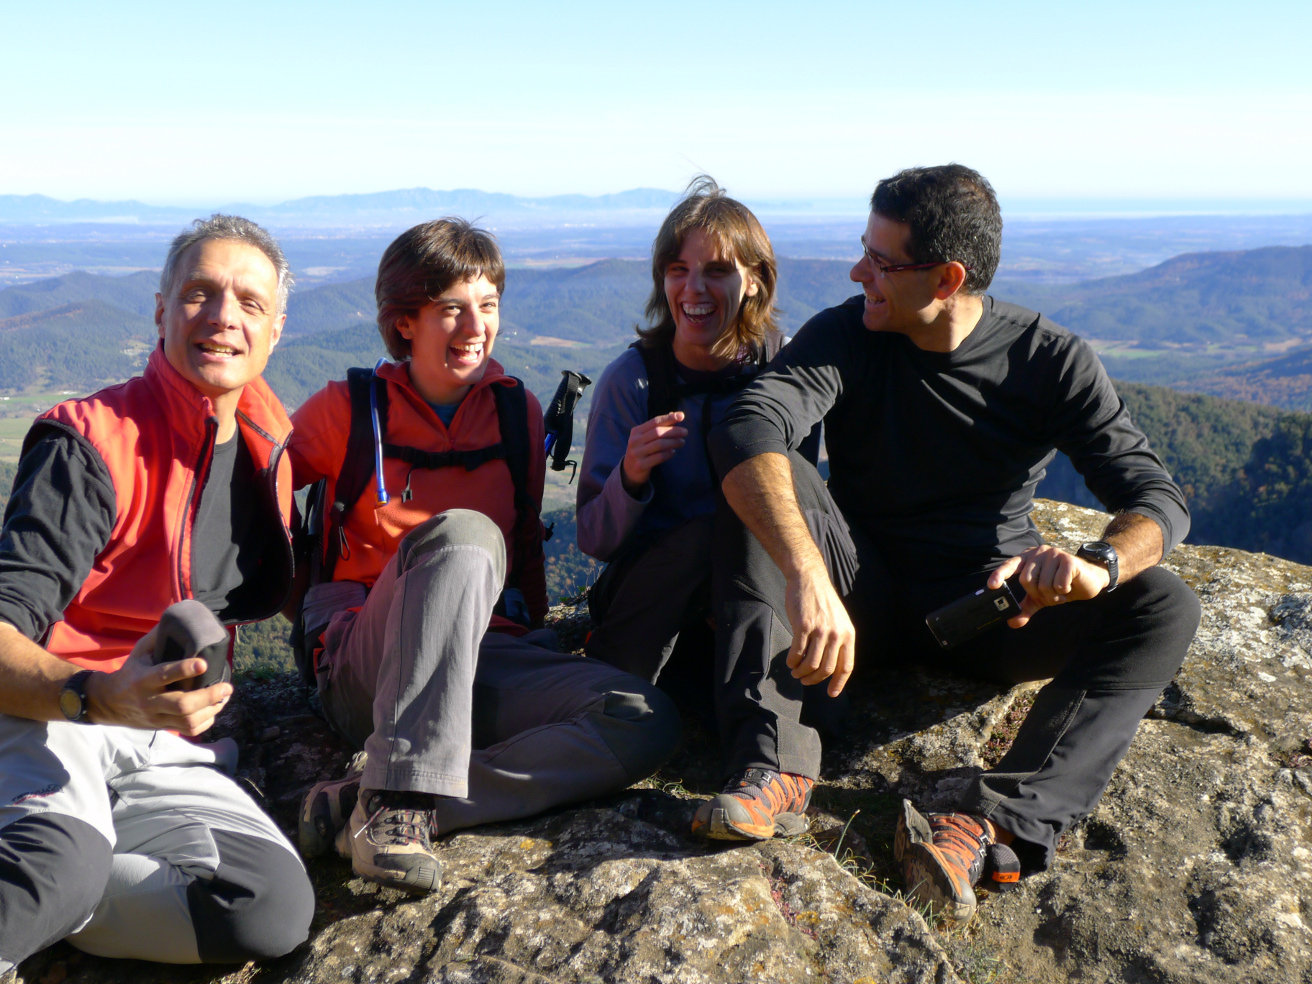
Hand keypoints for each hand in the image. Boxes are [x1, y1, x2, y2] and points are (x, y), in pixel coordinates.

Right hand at [84, 626, 232, 734]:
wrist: (108, 703)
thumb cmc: (131, 671)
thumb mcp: (139, 652)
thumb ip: (159, 638)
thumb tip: (180, 620)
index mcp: (143, 679)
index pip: (164, 675)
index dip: (184, 669)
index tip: (204, 663)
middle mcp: (150, 701)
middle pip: (181, 705)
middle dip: (208, 697)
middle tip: (227, 686)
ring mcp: (156, 717)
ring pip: (187, 721)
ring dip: (211, 710)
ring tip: (224, 696)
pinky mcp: (162, 727)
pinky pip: (188, 731)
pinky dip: (206, 722)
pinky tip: (215, 709)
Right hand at [622, 412, 686, 490]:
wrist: (630, 471)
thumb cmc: (642, 450)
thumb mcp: (646, 437)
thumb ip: (659, 427)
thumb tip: (676, 415)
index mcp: (636, 431)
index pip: (654, 421)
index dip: (669, 418)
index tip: (681, 416)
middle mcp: (635, 441)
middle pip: (657, 432)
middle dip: (673, 431)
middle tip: (685, 432)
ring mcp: (637, 453)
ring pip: (659, 444)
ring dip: (673, 442)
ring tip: (682, 442)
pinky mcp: (641, 465)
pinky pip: (659, 457)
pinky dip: (668, 453)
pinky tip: (673, 452)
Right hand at [784, 565, 855, 696]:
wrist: (809, 579)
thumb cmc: (822, 602)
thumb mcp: (839, 621)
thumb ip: (838, 641)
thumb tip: (832, 667)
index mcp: (848, 634)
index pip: (846, 666)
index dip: (839, 683)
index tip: (831, 694)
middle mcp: (836, 634)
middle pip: (826, 668)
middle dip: (814, 680)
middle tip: (804, 681)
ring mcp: (820, 630)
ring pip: (811, 663)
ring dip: (801, 672)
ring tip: (795, 672)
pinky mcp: (804, 626)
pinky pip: (798, 652)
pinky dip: (793, 661)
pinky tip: (790, 662)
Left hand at [989, 545, 1110, 627]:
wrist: (1088, 582)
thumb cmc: (1060, 586)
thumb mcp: (1040, 598)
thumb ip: (1025, 608)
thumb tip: (1011, 623)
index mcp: (1028, 558)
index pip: (1010, 566)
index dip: (999, 575)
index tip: (991, 586)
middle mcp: (1038, 553)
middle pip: (1027, 580)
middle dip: (1039, 594)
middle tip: (1051, 594)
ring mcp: (1053, 554)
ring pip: (1043, 584)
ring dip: (1053, 595)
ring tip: (1061, 591)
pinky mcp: (1068, 560)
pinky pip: (1058, 584)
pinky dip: (1064, 592)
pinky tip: (1069, 587)